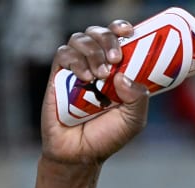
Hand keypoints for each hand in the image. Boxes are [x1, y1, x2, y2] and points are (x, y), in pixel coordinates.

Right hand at [41, 20, 148, 165]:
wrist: (80, 153)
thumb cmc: (108, 135)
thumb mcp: (133, 120)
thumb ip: (138, 99)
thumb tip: (123, 77)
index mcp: (116, 70)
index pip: (117, 38)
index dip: (120, 28)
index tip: (129, 31)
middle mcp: (96, 65)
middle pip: (97, 33)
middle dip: (107, 38)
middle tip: (116, 58)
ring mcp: (76, 69)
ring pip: (79, 39)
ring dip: (92, 51)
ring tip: (101, 75)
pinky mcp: (57, 77)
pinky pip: (63, 55)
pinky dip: (76, 61)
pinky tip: (86, 77)